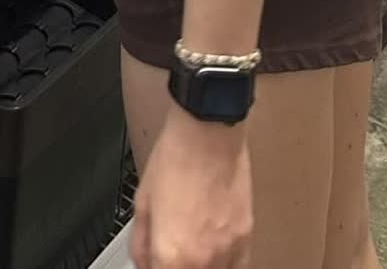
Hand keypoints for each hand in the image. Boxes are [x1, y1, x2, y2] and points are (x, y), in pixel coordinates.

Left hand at [133, 105, 251, 268]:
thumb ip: (140, 243)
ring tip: (192, 244)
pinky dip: (224, 263)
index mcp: (169, 255)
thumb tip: (144, 261)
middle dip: (174, 264)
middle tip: (172, 248)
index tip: (155, 261)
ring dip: (200, 264)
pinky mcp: (246, 237)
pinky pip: (237, 266)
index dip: (154, 267)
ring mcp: (227, 251)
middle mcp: (201, 261)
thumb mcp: (142, 202)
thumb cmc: (175, 157)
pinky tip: (214, 248)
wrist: (207, 132)